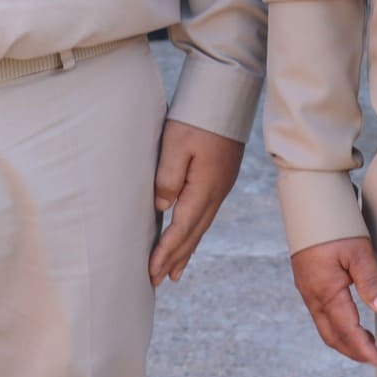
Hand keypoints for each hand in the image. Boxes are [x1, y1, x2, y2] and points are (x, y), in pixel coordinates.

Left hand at [148, 120, 244, 284]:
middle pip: (193, 234)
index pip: (181, 230)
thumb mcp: (176, 145)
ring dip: (186, 249)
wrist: (225, 95)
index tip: (151, 272)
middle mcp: (216, 193)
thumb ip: (168, 178)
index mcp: (204, 189)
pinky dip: (194, 231)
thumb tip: (162, 207)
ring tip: (174, 270)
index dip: (165, 253)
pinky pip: (205, 214)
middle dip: (174, 258)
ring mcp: (221, 186)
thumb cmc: (197, 118)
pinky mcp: (220, 177)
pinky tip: (190, 233)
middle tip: (157, 281)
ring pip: (200, 226)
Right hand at [290, 236, 376, 364]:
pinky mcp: (306, 281)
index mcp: (325, 291)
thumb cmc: (335, 225)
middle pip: (330, 334)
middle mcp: (312, 294)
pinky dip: (334, 324)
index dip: (361, 347)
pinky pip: (318, 312)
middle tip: (371, 356)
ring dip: (342, 338)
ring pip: (323, 325)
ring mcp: (306, 288)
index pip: (345, 330)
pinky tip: (347, 319)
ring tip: (364, 342)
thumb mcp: (358, 251)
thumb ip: (370, 281)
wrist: (308, 201)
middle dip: (351, 350)